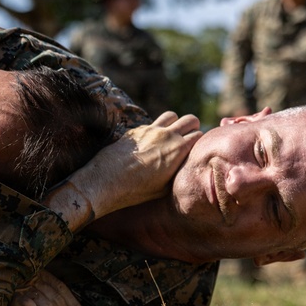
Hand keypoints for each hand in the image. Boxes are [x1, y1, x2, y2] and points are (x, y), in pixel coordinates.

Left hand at [80, 111, 201, 217]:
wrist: (106, 181)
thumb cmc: (136, 190)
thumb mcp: (164, 188)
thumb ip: (177, 172)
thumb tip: (182, 165)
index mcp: (178, 149)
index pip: (199, 134)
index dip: (198, 141)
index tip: (194, 149)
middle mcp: (167, 135)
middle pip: (189, 119)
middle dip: (191, 126)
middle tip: (187, 137)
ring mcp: (150, 129)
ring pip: (171, 115)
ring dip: (173, 123)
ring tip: (169, 135)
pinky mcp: (135, 129)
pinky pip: (151, 123)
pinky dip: (154, 129)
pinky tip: (148, 142)